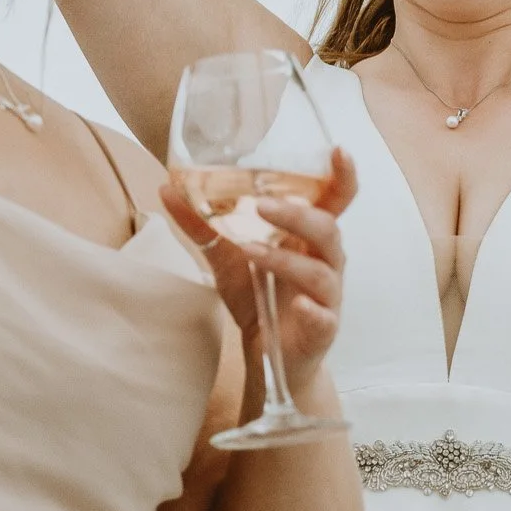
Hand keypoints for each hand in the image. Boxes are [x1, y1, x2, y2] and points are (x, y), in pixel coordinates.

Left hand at [161, 148, 356, 397]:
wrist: (269, 360)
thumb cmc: (259, 300)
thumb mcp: (227, 260)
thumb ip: (203, 227)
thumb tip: (167, 189)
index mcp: (310, 238)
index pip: (336, 201)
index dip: (343, 176)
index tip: (340, 150)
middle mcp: (325, 261)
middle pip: (327, 229)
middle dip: (297, 215)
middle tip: (262, 206)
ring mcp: (328, 297)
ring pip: (321, 271)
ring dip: (287, 259)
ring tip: (250, 252)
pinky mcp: (322, 330)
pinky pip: (324, 317)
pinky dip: (314, 309)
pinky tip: (300, 305)